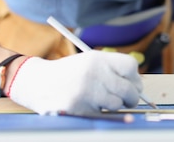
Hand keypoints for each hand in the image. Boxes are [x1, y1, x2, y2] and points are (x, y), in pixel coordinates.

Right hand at [9, 51, 142, 115]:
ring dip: (115, 105)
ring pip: (117, 103)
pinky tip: (95, 107)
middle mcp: (94, 73)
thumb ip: (111, 69)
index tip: (133, 83)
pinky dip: (103, 113)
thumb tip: (137, 85)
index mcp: (97, 59)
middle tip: (130, 99)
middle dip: (132, 96)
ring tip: (105, 100)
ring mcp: (87, 92)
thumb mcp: (88, 61)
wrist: (36, 82)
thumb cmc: (67, 73)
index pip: (130, 66)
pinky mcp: (80, 109)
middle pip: (128, 88)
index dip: (135, 77)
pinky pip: (103, 115)